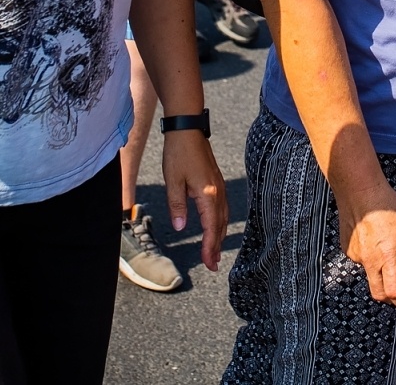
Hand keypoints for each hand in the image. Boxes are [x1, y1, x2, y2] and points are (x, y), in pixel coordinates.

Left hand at [163, 130, 227, 271]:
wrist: (188, 129)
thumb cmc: (178, 153)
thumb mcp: (172, 181)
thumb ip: (177, 205)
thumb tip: (181, 226)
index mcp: (207, 193)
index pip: (211, 227)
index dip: (209, 246)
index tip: (208, 262)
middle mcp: (217, 191)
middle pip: (220, 225)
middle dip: (216, 246)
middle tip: (212, 265)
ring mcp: (219, 186)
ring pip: (223, 217)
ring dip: (219, 235)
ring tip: (214, 251)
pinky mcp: (216, 181)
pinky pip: (222, 207)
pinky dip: (219, 222)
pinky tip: (215, 226)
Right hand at [338, 180, 395, 309]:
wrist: (358, 189)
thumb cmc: (386, 204)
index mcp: (389, 255)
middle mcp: (370, 260)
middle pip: (380, 294)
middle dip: (393, 298)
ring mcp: (356, 255)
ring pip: (370, 278)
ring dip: (381, 278)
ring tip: (390, 258)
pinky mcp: (347, 249)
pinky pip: (361, 263)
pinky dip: (370, 261)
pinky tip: (375, 244)